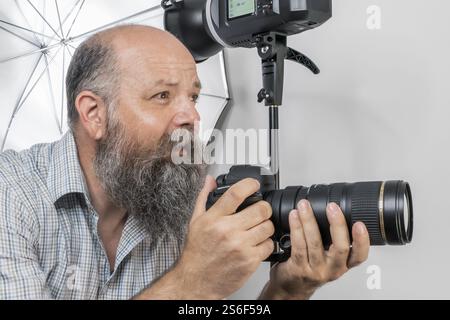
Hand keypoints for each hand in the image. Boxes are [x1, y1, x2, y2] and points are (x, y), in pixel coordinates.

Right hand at [172, 175, 274, 298]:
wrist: (195, 281)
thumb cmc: (196, 252)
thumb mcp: (195, 221)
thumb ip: (203, 198)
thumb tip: (210, 180)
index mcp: (214, 219)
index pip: (236, 194)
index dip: (249, 184)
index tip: (254, 184)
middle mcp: (227, 231)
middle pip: (260, 209)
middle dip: (263, 208)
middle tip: (260, 210)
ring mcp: (240, 246)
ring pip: (268, 227)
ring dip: (266, 226)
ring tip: (257, 229)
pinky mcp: (249, 261)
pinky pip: (269, 245)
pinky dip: (266, 244)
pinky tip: (256, 244)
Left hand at [261, 200, 369, 299]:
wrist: (292, 286)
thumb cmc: (311, 267)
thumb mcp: (329, 257)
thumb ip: (334, 239)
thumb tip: (335, 210)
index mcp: (343, 264)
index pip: (359, 256)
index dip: (362, 241)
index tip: (360, 224)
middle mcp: (332, 269)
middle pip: (340, 247)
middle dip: (337, 224)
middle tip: (332, 207)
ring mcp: (315, 269)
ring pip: (315, 242)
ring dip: (309, 221)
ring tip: (305, 206)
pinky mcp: (299, 268)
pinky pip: (298, 246)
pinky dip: (296, 228)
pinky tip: (294, 217)